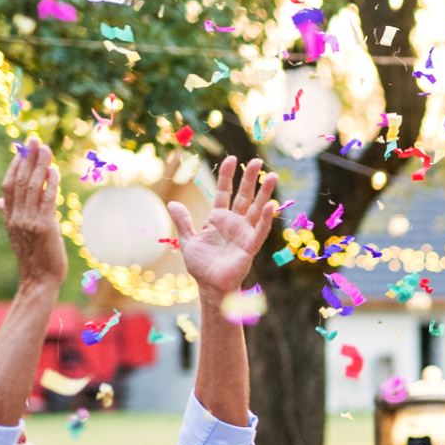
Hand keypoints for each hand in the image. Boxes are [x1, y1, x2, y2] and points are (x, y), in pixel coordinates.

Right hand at [0, 137, 66, 286]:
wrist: (40, 280)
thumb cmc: (33, 257)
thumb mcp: (17, 233)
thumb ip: (10, 213)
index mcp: (9, 216)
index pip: (8, 185)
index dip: (15, 165)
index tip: (22, 149)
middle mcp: (16, 217)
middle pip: (20, 181)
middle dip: (27, 158)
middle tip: (34, 139)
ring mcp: (29, 222)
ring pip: (33, 187)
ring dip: (40, 165)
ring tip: (45, 148)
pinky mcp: (44, 228)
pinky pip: (47, 200)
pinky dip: (50, 184)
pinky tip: (54, 170)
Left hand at [169, 156, 278, 300]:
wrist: (210, 286)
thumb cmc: (201, 265)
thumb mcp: (188, 240)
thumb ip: (183, 221)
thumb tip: (172, 202)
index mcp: (219, 219)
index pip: (224, 192)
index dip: (227, 176)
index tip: (231, 159)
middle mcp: (234, 222)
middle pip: (244, 196)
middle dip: (250, 179)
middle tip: (256, 161)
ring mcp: (244, 233)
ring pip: (256, 209)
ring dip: (264, 193)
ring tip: (272, 176)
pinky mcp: (250, 246)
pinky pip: (260, 230)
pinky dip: (266, 218)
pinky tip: (271, 205)